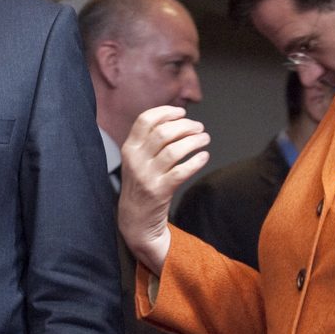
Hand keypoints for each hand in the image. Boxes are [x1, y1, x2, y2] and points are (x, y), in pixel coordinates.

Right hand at [118, 106, 209, 274]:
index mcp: (129, 148)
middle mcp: (136, 160)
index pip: (145, 120)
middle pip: (164, 132)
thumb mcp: (136, 160)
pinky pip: (182, 171)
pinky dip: (196, 161)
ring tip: (205, 139)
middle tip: (199, 128)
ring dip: (194, 141)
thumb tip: (176, 120)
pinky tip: (204, 157)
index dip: (166, 112)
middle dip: (186, 126)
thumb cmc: (140, 185)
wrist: (135, 221)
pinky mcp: (160, 191)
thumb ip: (149, 141)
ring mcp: (147, 176)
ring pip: (174, 149)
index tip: (182, 112)